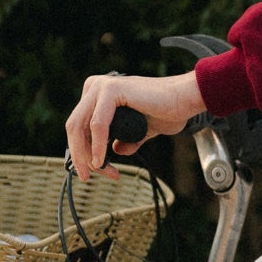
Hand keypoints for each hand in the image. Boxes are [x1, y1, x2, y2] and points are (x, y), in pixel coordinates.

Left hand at [65, 70, 205, 182]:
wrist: (187, 100)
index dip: (82, 152)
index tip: (98, 170)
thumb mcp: (139, 130)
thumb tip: (116, 151)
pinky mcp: (111, 89)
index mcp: (99, 93)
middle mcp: (96, 86)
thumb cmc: (169, 111)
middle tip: (87, 176)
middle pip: (74, 127)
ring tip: (99, 170)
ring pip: (79, 126)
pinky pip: (97, 124)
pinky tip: (102, 160)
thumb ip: (125, 138)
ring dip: (85, 153)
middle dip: (79, 155)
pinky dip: (96, 145)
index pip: (79, 127)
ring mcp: (102, 86)